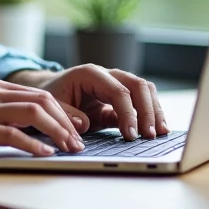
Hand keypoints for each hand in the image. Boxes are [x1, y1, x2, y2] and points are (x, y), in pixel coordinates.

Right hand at [0, 78, 86, 166]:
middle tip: (80, 141)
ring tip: (69, 149)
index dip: (64, 110)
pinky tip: (45, 155)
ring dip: (58, 132)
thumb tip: (28, 130)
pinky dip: (34, 145)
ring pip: (34, 114)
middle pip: (43, 100)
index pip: (39, 94)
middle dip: (68, 121)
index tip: (79, 127)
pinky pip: (12, 135)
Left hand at [10, 65, 166, 140]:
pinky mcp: (119, 99)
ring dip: (154, 110)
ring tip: (159, 133)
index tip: (130, 134)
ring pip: (144, 90)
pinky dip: (150, 114)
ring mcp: (115, 84)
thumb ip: (65, 114)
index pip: (117, 90)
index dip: (127, 113)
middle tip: (149, 135)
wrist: (48, 91)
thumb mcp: (51, 106)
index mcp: (89, 74)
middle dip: (147, 110)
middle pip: (137, 85)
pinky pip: (140, 102)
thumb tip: (83, 124)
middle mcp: (106, 75)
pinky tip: (155, 130)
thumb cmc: (50, 97)